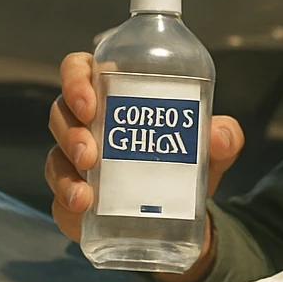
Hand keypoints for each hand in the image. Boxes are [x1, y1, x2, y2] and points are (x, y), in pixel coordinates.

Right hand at [44, 51, 244, 281]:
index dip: (76, 78)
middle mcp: (92, 121)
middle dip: (71, 127)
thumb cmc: (193, 160)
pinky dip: (66, 192)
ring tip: (89, 174)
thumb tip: (218, 136)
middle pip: (62, 110)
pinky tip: (83, 201)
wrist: (187, 211)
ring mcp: (77, 156)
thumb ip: (226, 137)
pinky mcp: (74, 189)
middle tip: (92, 149)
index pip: (82, 69)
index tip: (90, 100)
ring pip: (56, 148)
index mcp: (119, 93)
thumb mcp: (216, 147)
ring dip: (67, 159)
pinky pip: (58, 186)